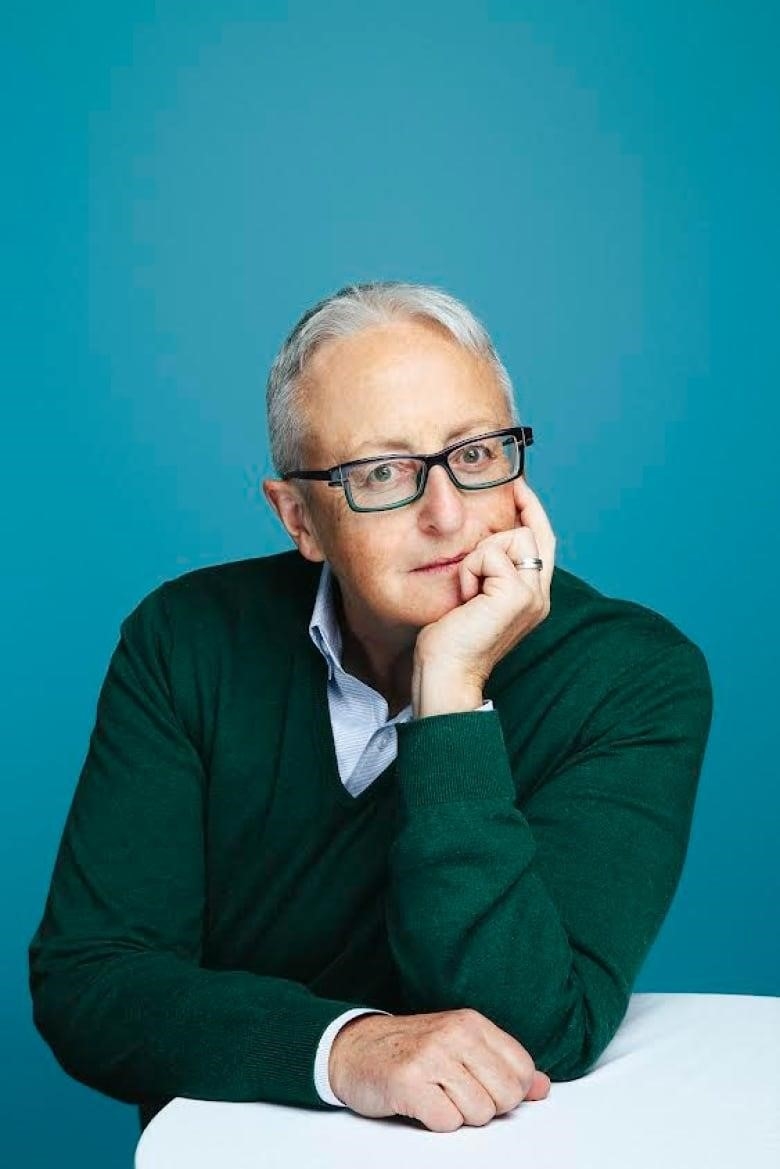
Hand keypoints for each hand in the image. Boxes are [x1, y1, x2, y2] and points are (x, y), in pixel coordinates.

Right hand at [328, 1007, 550, 1132]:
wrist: (354, 1048)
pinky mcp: (408, 1082)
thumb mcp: (460, 1046)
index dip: (508, 1091)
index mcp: (472, 1023)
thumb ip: (503, 1065)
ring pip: (479, 1114)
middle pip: (505, 1096)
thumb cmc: (411, 1050)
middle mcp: (454, 1034)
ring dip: (458, 1115)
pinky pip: (447, 1123)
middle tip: (456, 1094)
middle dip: (485, 1107)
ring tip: (436, 1095)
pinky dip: (435, 1122)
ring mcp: (431, 1056)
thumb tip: (542, 1087)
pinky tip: (420, 1103)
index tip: (483, 1086)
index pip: (522, 1070)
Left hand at [413, 476, 555, 689]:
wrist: (445, 672)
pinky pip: (490, 553)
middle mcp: (540, 595)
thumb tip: (486, 533)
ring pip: (511, 537)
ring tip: (467, 593)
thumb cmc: (449, 638)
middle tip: (471, 580)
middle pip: (528, 532)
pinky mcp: (517, 595)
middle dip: (493, 540)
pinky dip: (470, 570)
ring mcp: (533, 596)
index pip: (542, 538)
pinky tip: (465, 598)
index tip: (516, 484)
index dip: (531, 509)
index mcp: (533, 595)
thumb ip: (489, 568)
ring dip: (478, 558)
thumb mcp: (474, 593)